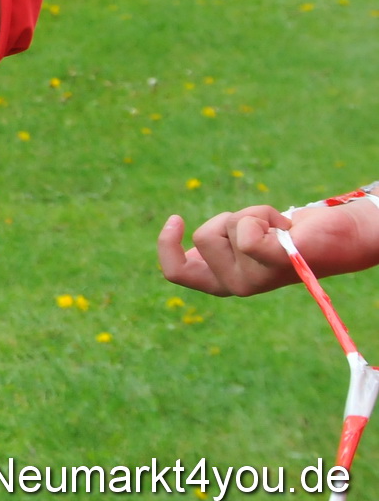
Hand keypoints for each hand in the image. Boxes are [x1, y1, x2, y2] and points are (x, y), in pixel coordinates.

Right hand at [157, 202, 378, 295]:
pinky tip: (285, 228)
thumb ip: (214, 243)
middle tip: (262, 231)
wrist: (335, 235)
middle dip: (229, 219)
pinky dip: (262, 217)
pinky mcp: (276, 264)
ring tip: (280, 228)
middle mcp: (237, 286)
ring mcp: (256, 279)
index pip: (176, 273)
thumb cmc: (284, 235)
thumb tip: (178, 234)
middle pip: (203, 237)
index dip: (167, 245)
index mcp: (222, 281)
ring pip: (228, 225)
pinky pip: (248, 235)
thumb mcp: (237, 238)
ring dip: (254, 214)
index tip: (177, 219)